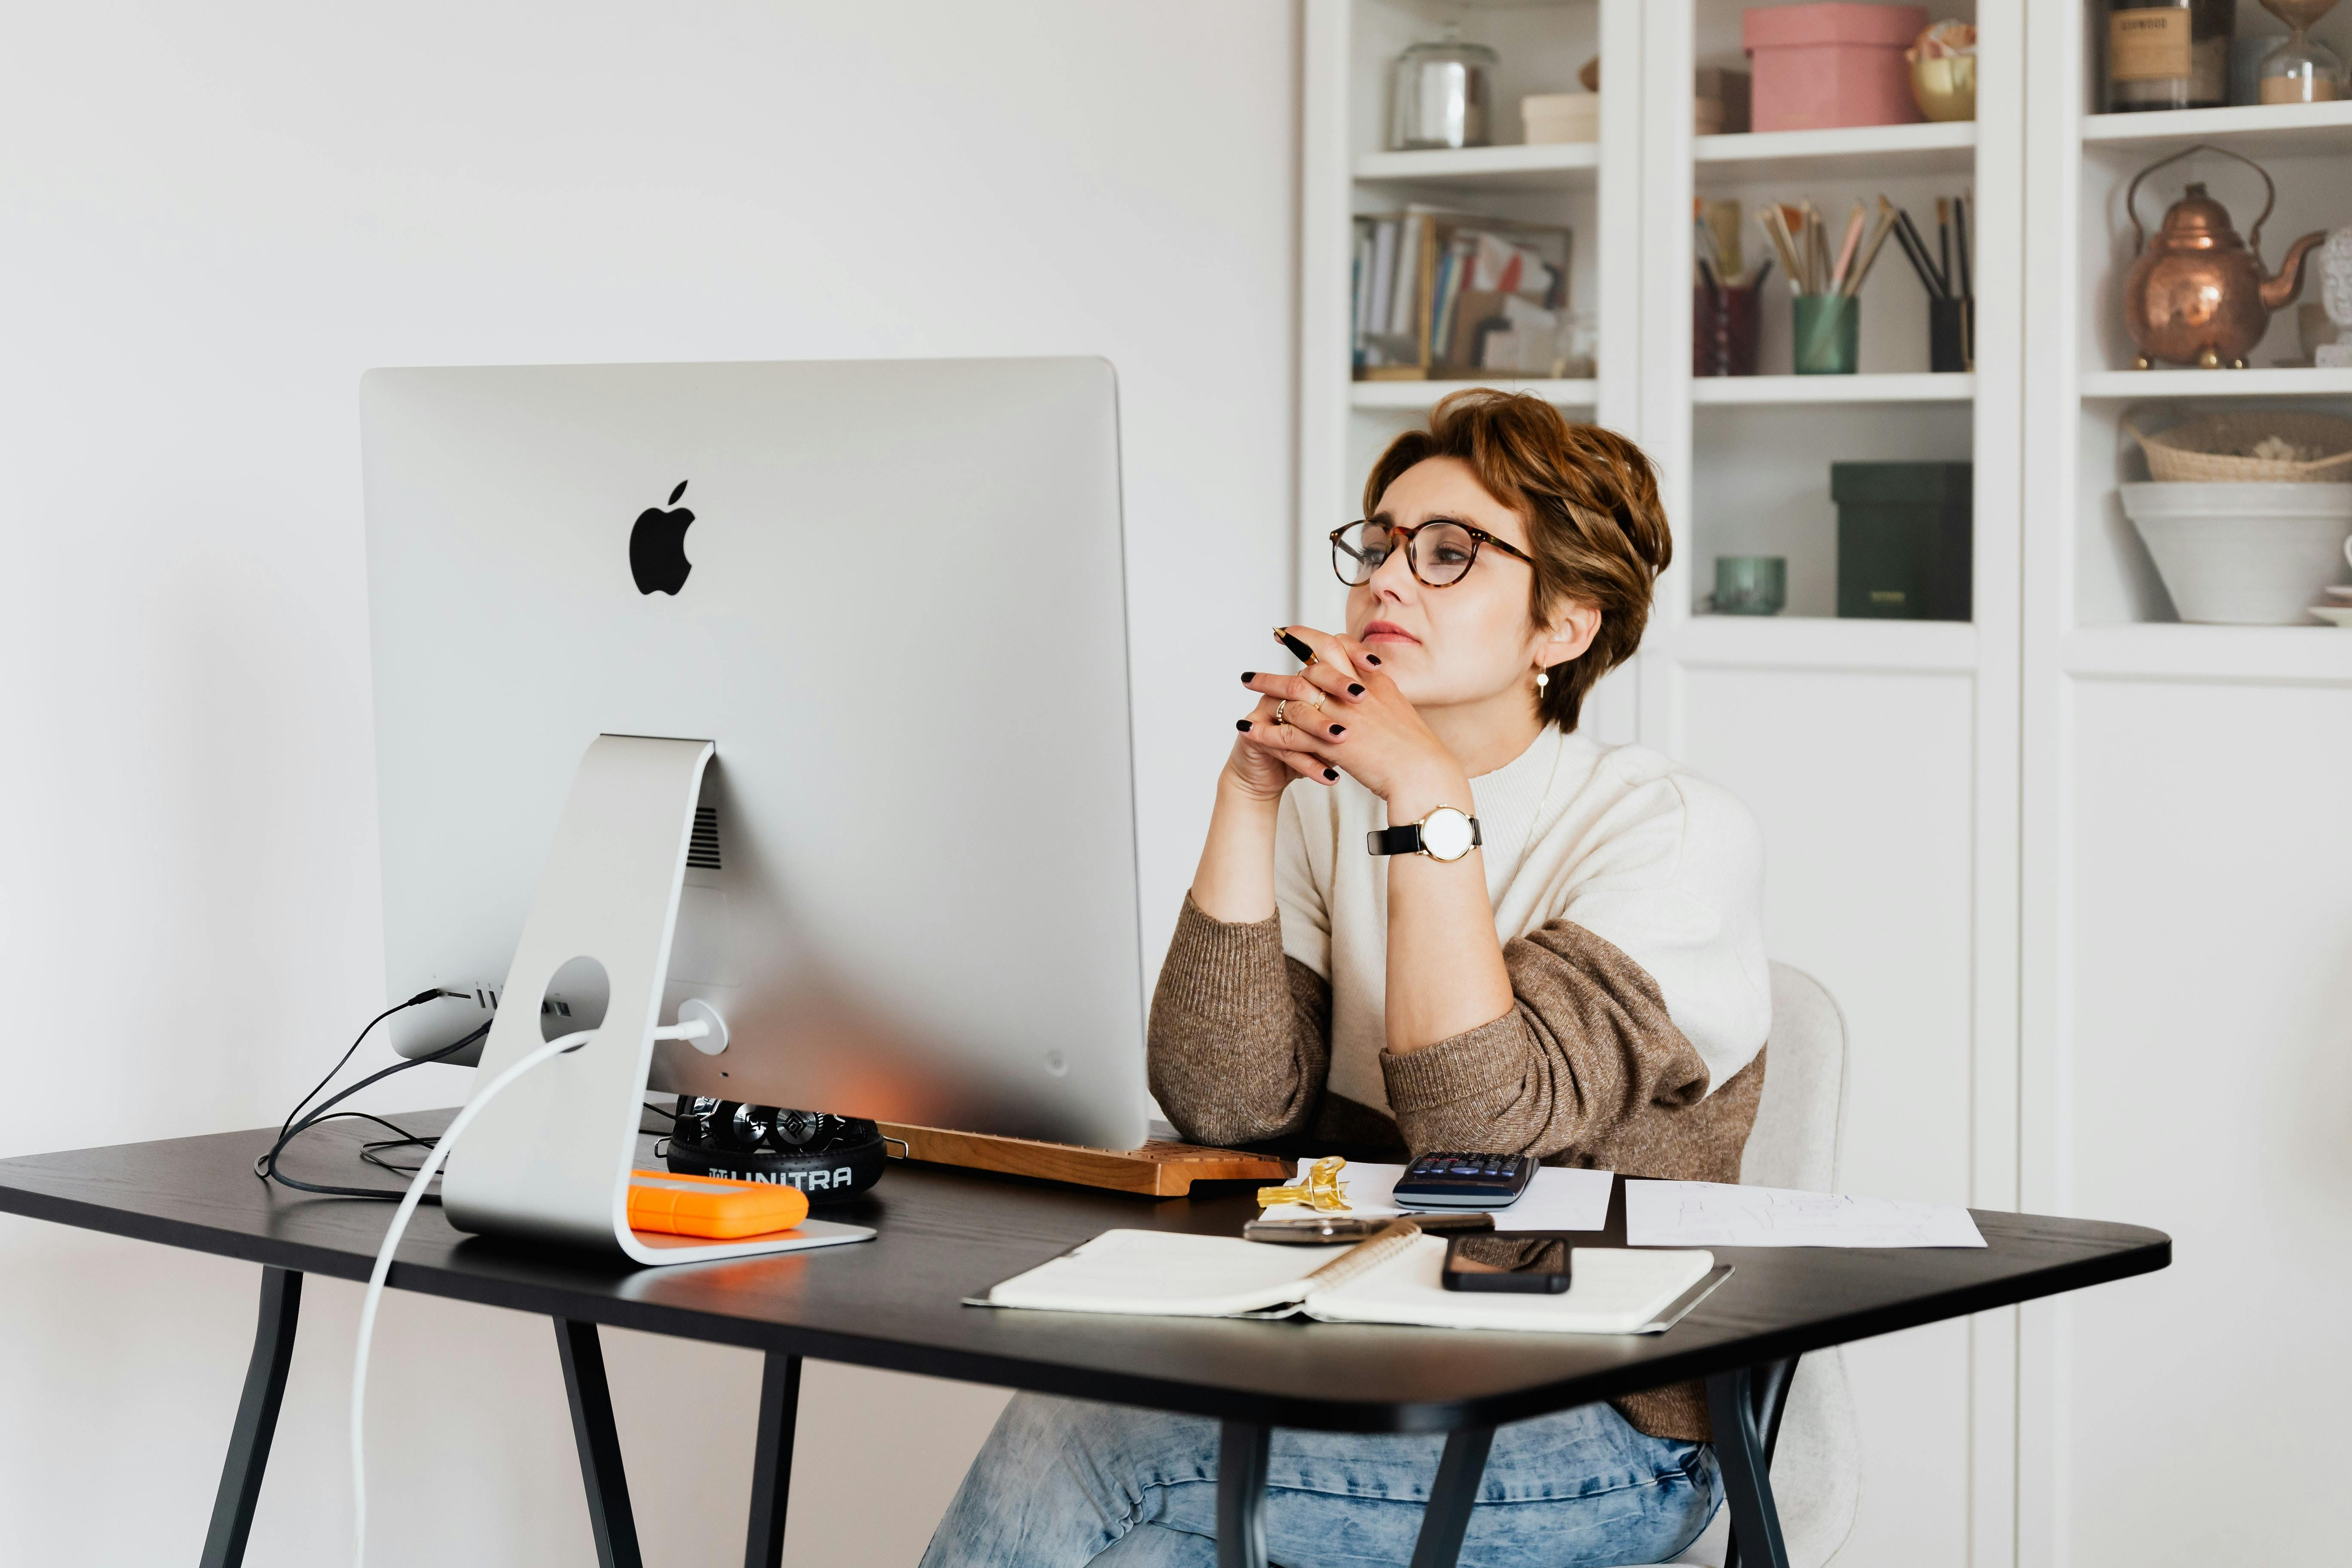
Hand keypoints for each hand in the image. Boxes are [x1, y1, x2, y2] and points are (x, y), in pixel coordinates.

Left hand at [1233, 627, 1467, 812]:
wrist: (1423, 774)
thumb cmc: (1414, 748)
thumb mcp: (1397, 708)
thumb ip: (1377, 691)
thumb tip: (1366, 680)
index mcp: (1372, 680)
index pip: (1338, 644)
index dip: (1310, 635)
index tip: (1290, 631)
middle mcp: (1355, 691)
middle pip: (1311, 662)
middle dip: (1282, 654)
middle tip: (1269, 640)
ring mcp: (1342, 715)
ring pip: (1294, 694)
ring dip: (1267, 686)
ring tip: (1246, 682)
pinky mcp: (1331, 743)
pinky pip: (1289, 733)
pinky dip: (1266, 730)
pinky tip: (1247, 729)